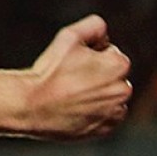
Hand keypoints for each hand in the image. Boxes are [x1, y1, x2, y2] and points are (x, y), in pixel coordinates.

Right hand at [23, 15, 131, 139]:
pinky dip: (93, 112)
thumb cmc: (51, 70)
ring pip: (109, 96)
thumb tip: (105, 34)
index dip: (91, 54)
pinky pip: (104, 117)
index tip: (74, 61)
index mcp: (119, 66)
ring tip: (71, 92)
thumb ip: (94, 26)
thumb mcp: (70, 36)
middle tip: (71, 76)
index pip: (111, 53)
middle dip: (97, 74)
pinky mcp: (105, 130)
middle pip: (112, 76)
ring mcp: (114, 113)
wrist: (33, 105)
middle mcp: (122, 91)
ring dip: (97, 93)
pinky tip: (74, 107)